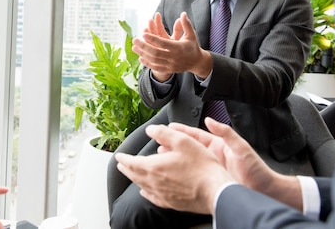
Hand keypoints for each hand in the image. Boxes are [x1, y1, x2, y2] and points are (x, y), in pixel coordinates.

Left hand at [115, 124, 233, 214]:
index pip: (132, 162)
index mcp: (154, 167)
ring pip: (141, 186)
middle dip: (126, 168)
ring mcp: (162, 194)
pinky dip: (145, 192)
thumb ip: (164, 133)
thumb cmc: (202, 167)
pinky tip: (145, 192)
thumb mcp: (183, 140)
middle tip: (121, 164)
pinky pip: (152, 197)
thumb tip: (150, 130)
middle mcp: (155, 182)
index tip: (119, 156)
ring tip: (130, 174)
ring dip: (134, 178)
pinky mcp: (170, 203)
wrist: (215, 191)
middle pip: (134, 175)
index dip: (124, 158)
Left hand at [132, 12, 211, 78]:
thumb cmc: (192, 46)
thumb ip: (186, 24)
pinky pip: (156, 68)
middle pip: (156, 52)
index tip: (143, 33)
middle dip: (144, 46)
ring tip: (134, 47)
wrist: (197, 62)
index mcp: (178, 47)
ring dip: (143, 54)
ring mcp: (171, 65)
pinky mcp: (169, 70)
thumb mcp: (191, 35)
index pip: (163, 43)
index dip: (153, 38)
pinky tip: (140, 58)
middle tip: (134, 40)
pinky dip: (148, 63)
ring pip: (154, 60)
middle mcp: (174, 57)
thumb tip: (183, 13)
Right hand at [169, 119, 276, 192]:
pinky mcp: (209, 182)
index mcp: (218, 145)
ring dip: (174, 158)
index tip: (169, 127)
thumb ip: (226, 132)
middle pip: (188, 148)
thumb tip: (211, 120)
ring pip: (187, 162)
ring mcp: (209, 170)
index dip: (182, 131)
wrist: (263, 191)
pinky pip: (192, 176)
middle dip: (173, 144)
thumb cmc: (256, 170)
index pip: (196, 135)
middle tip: (158, 141)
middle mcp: (212, 156)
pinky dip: (181, 174)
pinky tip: (172, 174)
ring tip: (160, 155)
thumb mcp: (241, 147)